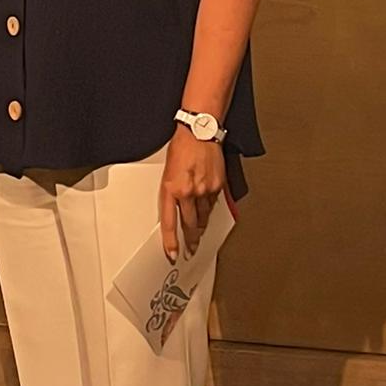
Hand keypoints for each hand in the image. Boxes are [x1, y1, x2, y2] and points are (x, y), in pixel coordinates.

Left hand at [159, 127, 226, 262]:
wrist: (199, 133)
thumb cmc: (181, 147)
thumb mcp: (168, 171)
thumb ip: (172, 192)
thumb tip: (176, 209)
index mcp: (170, 189)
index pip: (169, 223)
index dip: (171, 242)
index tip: (173, 253)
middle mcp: (187, 192)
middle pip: (189, 225)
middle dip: (190, 240)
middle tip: (191, 249)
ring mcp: (204, 190)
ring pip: (203, 218)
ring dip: (200, 227)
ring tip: (198, 234)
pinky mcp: (217, 186)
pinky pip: (213, 204)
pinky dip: (209, 208)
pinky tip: (207, 209)